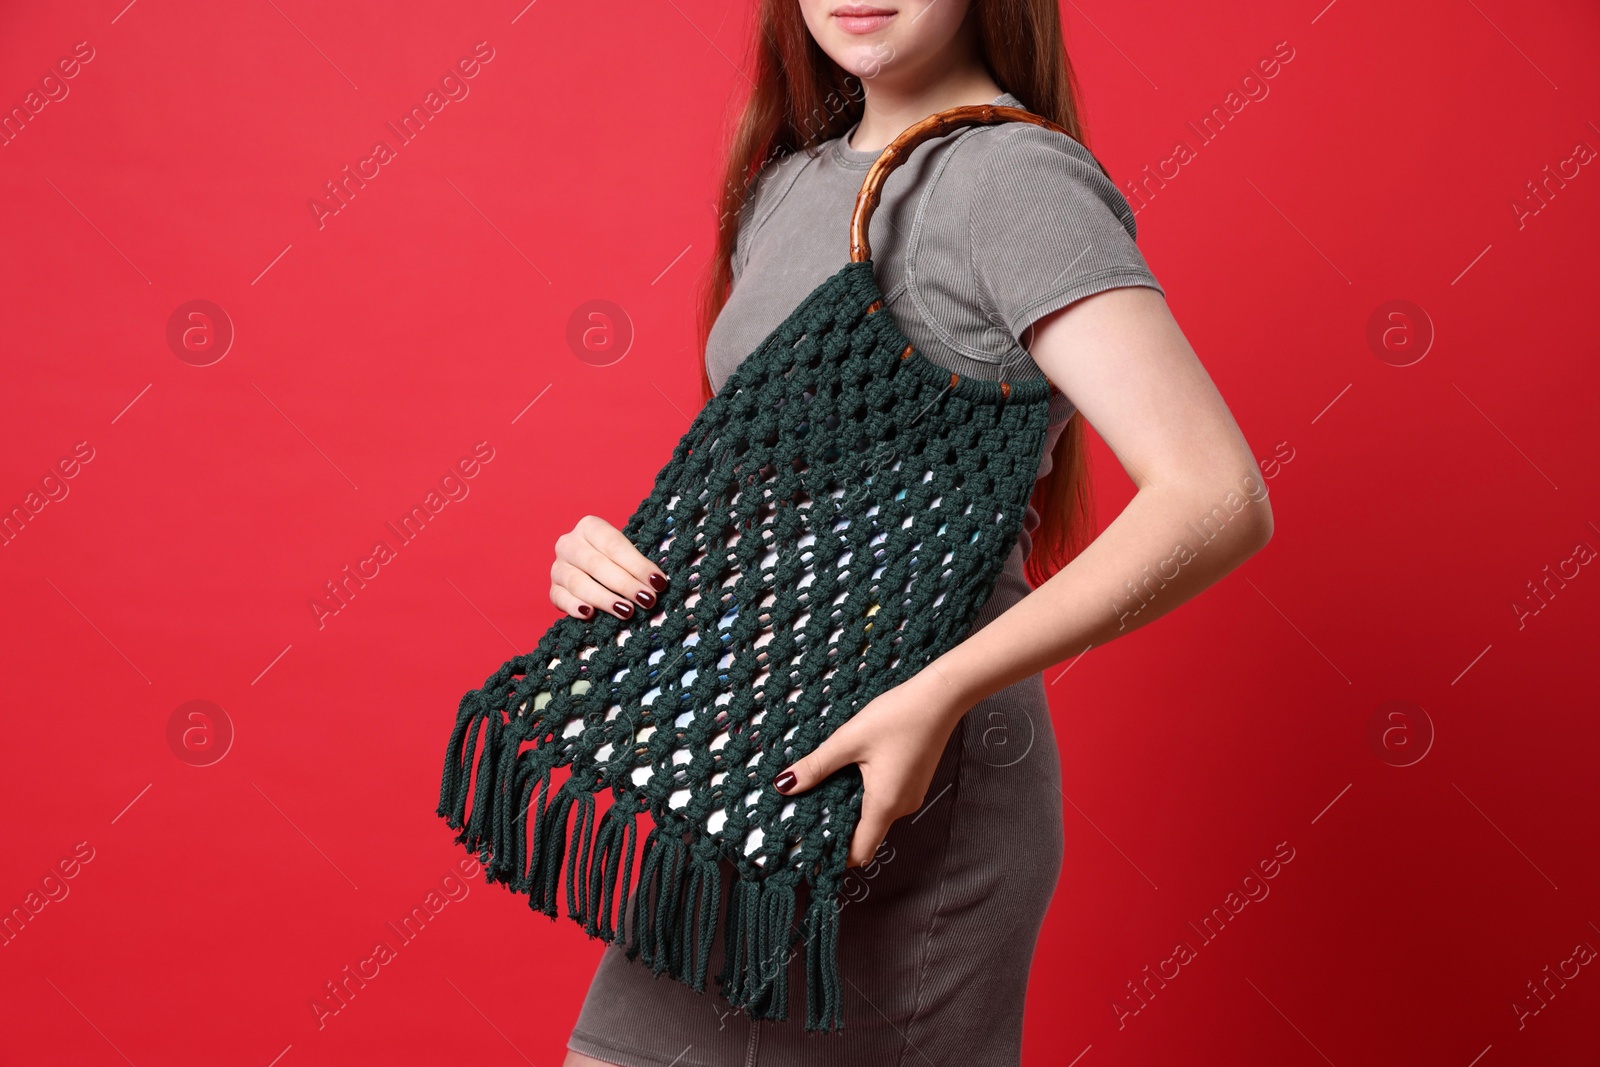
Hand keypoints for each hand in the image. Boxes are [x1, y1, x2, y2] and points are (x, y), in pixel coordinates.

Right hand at [549, 514, 668, 621]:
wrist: (596, 569)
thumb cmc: (618, 560)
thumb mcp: (628, 552)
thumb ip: (640, 563)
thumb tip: (659, 581)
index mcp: (590, 527)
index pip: (614, 545)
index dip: (637, 564)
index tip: (657, 582)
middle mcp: (569, 544)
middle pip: (597, 564)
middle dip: (625, 584)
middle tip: (647, 599)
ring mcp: (558, 567)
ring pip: (579, 583)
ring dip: (604, 598)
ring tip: (627, 611)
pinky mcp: (553, 589)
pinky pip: (560, 598)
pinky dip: (574, 606)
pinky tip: (589, 614)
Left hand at [772, 666, 968, 867]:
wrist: (940, 697)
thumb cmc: (899, 716)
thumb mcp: (849, 740)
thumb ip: (816, 766)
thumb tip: (785, 785)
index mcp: (885, 804)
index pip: (859, 852)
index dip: (834, 857)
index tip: (809, 851)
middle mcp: (901, 807)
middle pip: (865, 835)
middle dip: (837, 829)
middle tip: (807, 816)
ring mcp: (910, 795)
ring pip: (875, 816)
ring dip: (851, 809)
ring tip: (825, 790)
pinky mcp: (913, 782)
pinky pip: (886, 800)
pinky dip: (866, 796)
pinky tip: (852, 773)